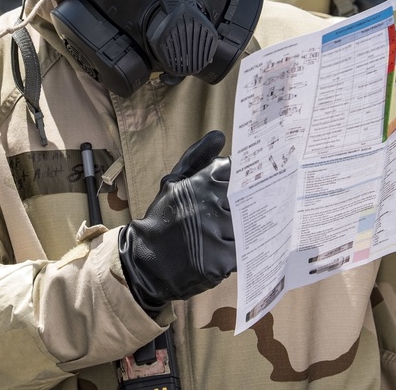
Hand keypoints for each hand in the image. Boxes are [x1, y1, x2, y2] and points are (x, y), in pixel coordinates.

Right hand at [118, 130, 234, 315]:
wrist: (147, 259)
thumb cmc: (164, 216)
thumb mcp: (175, 181)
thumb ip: (198, 157)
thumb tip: (219, 135)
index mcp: (201, 184)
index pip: (239, 175)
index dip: (245, 179)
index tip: (249, 183)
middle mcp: (210, 207)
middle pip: (248, 202)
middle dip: (248, 206)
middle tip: (245, 212)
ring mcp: (216, 235)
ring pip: (246, 228)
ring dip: (242, 231)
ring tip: (226, 234)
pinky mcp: (220, 261)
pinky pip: (241, 252)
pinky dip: (236, 252)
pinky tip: (222, 251)